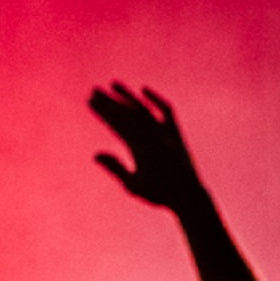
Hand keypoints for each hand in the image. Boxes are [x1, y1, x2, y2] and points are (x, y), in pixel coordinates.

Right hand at [90, 81, 205, 211]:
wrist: (189, 196)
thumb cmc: (159, 194)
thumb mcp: (133, 185)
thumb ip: (115, 168)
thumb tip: (95, 154)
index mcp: (141, 148)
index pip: (117, 124)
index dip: (103, 111)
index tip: (90, 101)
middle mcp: (154, 136)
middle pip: (128, 114)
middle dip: (110, 101)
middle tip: (94, 90)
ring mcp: (166, 133)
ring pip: (144, 109)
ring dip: (128, 95)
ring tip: (113, 84)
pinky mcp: (176, 133)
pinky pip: (166, 111)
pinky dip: (155, 99)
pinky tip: (143, 90)